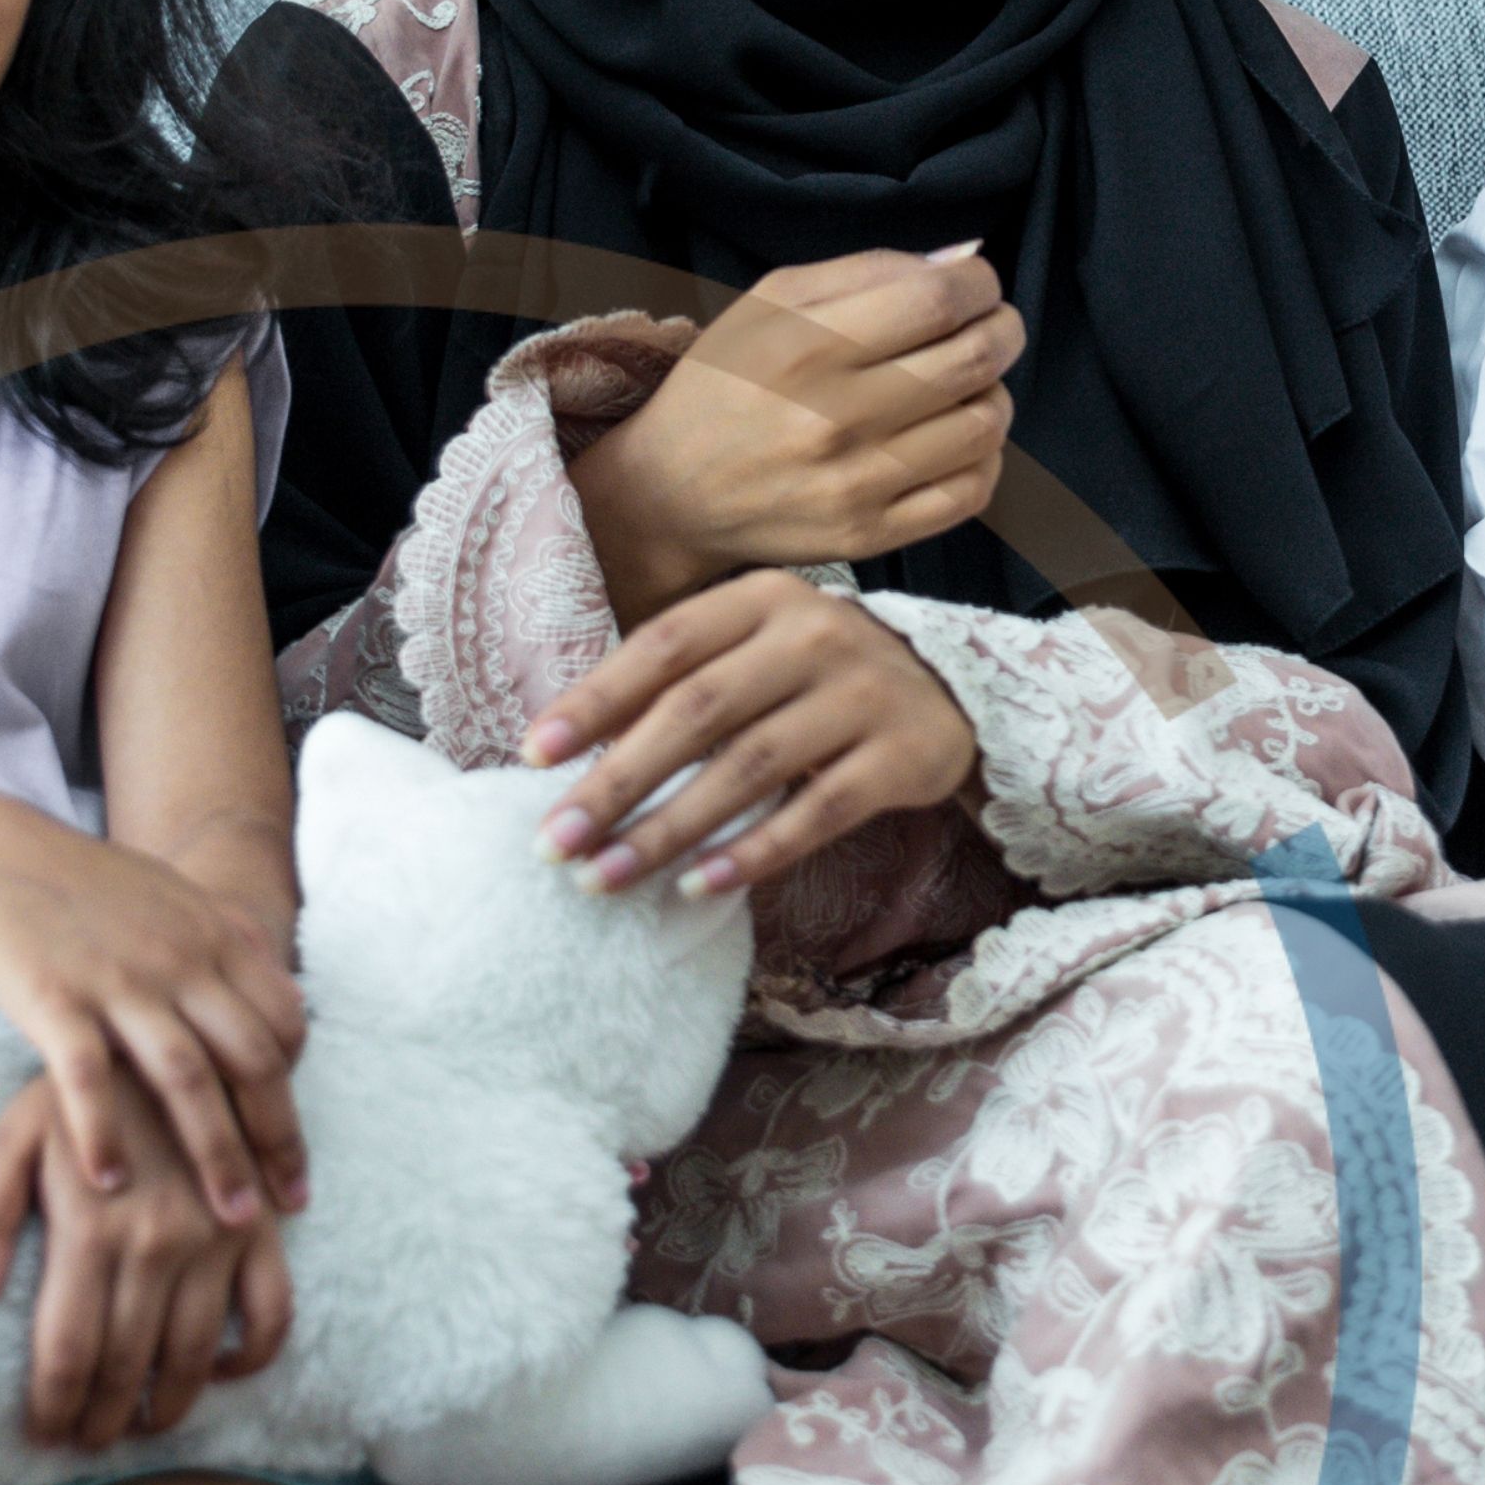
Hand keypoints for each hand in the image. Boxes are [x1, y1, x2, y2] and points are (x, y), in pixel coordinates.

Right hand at [0, 803, 310, 1230]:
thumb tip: (293, 998)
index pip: (286, 1023)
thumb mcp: (173, 899)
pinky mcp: (52, 999)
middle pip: (251, 1060)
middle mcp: (177, 957)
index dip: (296, 1088)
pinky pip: (88, 1078)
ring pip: (186, 1079)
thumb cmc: (82, 888)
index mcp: (212, 935)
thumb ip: (232, 946)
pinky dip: (104, 1134)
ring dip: (216, 1155)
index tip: (289, 1143)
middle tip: (291, 1204)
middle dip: (277, 1139)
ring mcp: (117, 979)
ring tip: (231, 1218)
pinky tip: (112, 1184)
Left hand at [0, 1072, 304, 1447]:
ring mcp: (217, 1242)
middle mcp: (158, 1246)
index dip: (52, 1406)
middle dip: (100, 1418)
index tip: (42, 1436)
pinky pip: (271, 1315)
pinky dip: (249, 1357)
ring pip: (194, 1356)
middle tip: (84, 1442)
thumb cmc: (78, 1087)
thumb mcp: (14, 1135)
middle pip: (125, 1367)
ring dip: (167, 1407)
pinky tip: (217, 1370)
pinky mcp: (259, 1232)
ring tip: (141, 1428)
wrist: (170, 1030)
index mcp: (91, 1229)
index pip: (67, 1351)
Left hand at [526, 570, 981, 896]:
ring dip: (668, 829)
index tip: (534, 755)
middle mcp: (812, 635)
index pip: (663, 646)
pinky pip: (816, 812)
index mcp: (760, 599)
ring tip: (606, 878)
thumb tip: (563, 749)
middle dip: (616, 783)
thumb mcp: (752, 652)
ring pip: (749, 767)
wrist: (949, 692)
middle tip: (554, 842)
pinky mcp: (901, 756)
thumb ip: (676, 682)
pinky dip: (752, 852)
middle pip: (697, 711)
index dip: (596, 699)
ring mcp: (861, 693)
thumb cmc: (814, 678)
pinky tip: (698, 885)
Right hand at [561, 248, 1020, 620]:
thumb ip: (868, 270)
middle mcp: (835, 415)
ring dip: (993, 394)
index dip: (980, 284)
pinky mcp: (869, 534)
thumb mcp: (770, 301)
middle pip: (974, 358)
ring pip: (984, 425)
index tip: (976, 286)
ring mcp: (856, 483)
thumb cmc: (725, 382)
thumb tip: (962, 261)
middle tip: (990, 327)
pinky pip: (970, 492)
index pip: (939, 300)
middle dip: (1001, 330)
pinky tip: (957, 440)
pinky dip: (984, 458)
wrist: (668, 493)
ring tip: (966, 386)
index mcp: (808, 345)